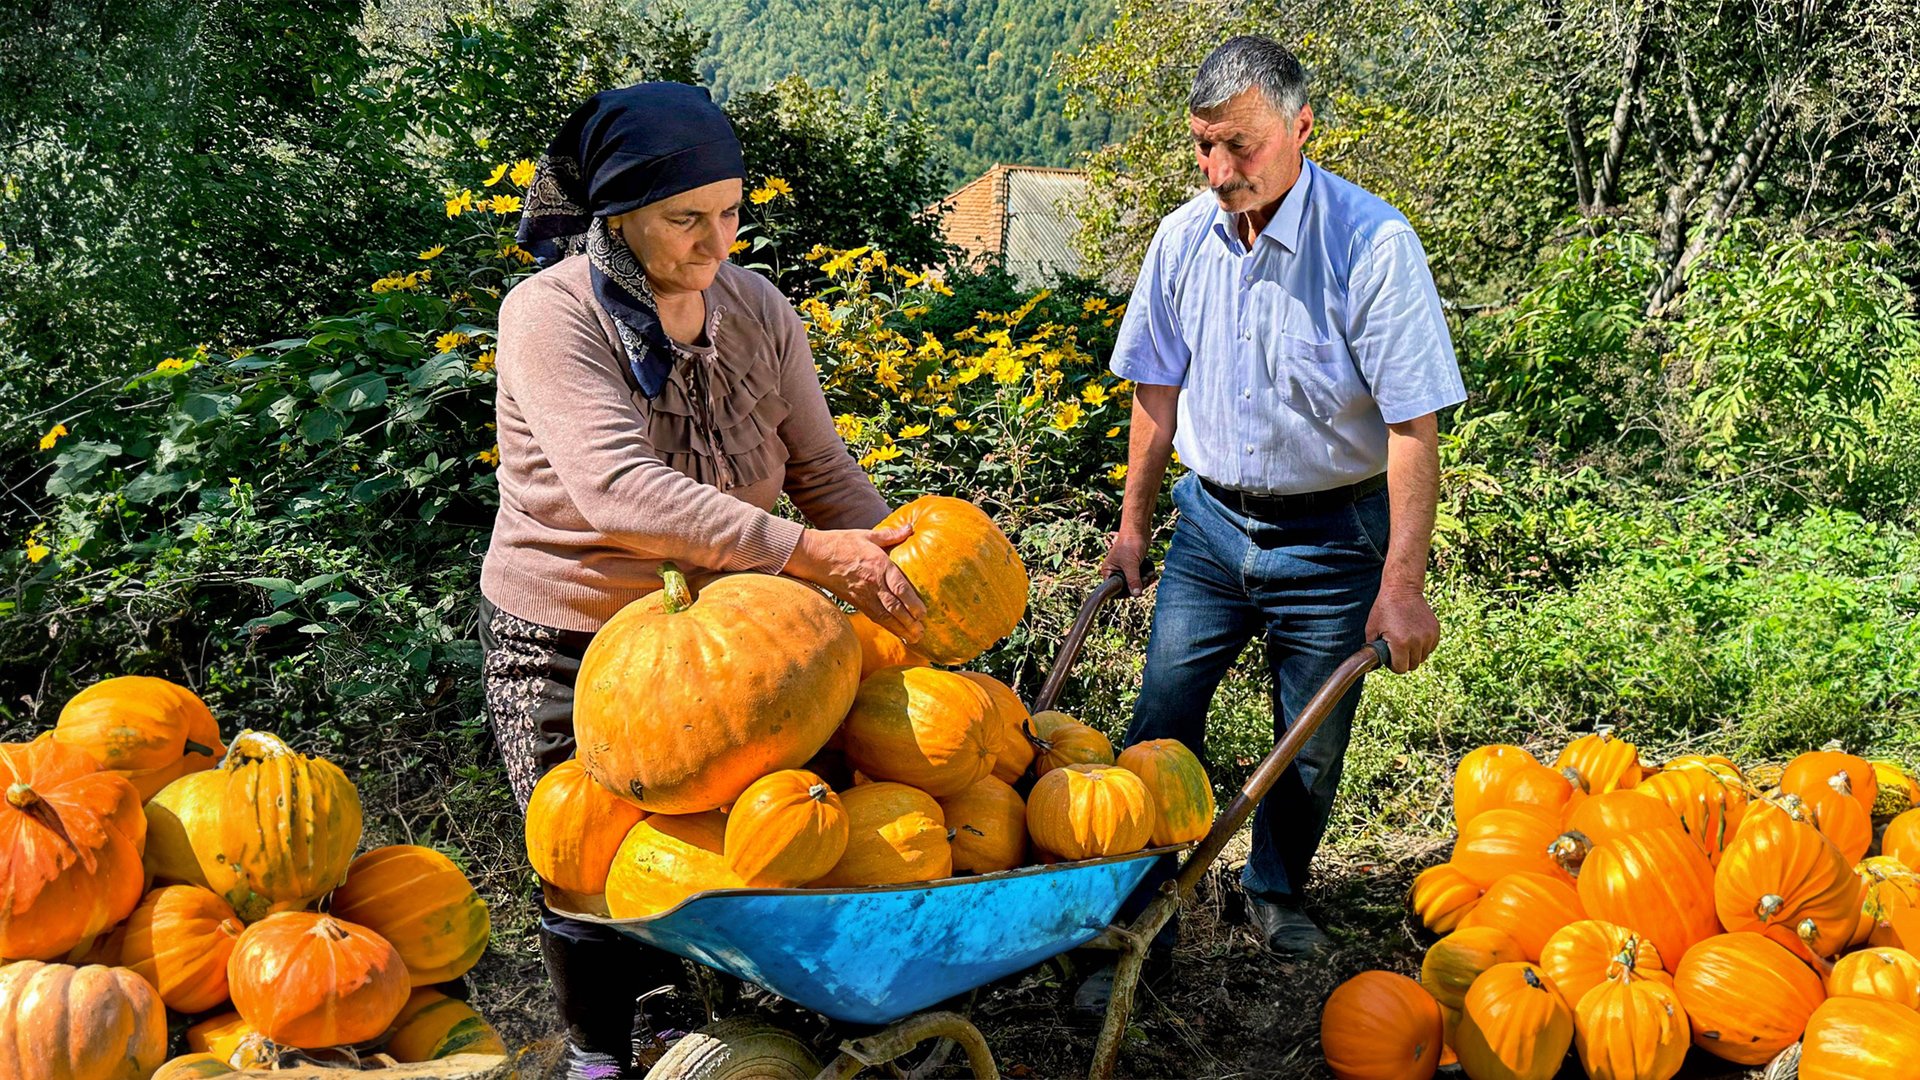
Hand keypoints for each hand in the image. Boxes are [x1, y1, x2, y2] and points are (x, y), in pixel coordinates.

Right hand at [786, 525, 926, 642]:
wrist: (815, 556)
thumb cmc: (841, 543)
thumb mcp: (868, 535)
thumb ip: (891, 535)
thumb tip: (910, 528)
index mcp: (879, 565)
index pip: (899, 587)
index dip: (912, 602)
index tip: (923, 612)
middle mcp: (873, 583)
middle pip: (894, 606)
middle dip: (909, 621)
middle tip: (922, 631)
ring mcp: (863, 595)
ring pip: (884, 616)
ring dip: (900, 628)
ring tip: (914, 638)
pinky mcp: (855, 602)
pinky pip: (873, 616)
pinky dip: (887, 626)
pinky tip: (897, 632)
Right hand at [1100, 529, 1150, 595]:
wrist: (1138, 531)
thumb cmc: (1129, 544)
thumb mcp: (1131, 564)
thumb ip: (1133, 580)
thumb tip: (1136, 594)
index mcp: (1108, 572)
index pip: (1115, 590)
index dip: (1126, 592)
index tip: (1136, 589)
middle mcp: (1115, 572)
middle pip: (1127, 588)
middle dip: (1139, 585)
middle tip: (1147, 579)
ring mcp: (1125, 570)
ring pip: (1135, 584)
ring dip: (1145, 581)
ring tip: (1151, 574)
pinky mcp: (1134, 567)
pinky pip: (1140, 577)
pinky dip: (1147, 577)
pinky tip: (1153, 574)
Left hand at [1364, 585, 1438, 673]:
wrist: (1402, 589)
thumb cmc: (1384, 608)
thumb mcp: (1371, 629)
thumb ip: (1372, 649)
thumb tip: (1371, 666)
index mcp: (1400, 643)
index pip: (1400, 669)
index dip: (1393, 664)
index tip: (1390, 656)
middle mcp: (1417, 641)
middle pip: (1412, 665)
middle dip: (1403, 659)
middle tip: (1396, 647)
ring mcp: (1428, 636)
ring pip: (1422, 657)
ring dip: (1414, 653)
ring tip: (1405, 638)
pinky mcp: (1435, 631)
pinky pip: (1430, 648)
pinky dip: (1423, 645)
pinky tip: (1414, 634)